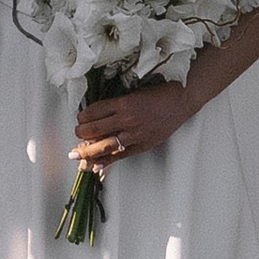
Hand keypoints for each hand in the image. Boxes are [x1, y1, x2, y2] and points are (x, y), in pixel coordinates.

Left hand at [72, 82, 193, 169]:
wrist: (181, 101)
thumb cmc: (158, 94)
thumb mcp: (134, 93)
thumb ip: (117, 104)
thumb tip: (98, 114)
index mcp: (123, 103)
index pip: (94, 111)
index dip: (83, 116)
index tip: (80, 118)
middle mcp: (127, 119)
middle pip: (94, 129)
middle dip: (81, 132)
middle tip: (77, 132)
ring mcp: (135, 134)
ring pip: (104, 145)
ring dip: (88, 150)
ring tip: (77, 153)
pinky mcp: (142, 145)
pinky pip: (120, 155)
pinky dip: (106, 161)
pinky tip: (95, 166)